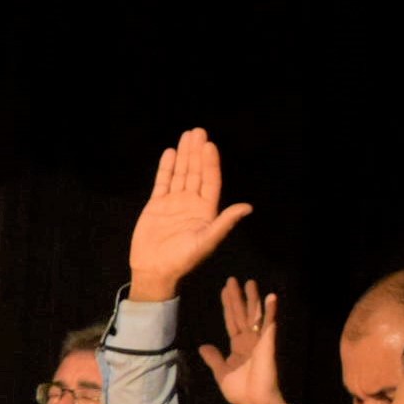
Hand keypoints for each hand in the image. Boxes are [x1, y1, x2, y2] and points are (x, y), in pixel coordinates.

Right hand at [125, 127, 252, 298]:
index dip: (210, 163)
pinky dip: (166, 168)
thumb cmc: (183, 260)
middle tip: (198, 132)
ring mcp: (174, 203)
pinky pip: (162, 182)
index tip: (209, 146)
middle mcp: (191, 203)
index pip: (210, 181)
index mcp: (206, 210)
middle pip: (196, 173)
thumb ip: (225, 222)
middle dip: (197, 152)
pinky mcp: (157, 205)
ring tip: (186, 136)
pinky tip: (170, 153)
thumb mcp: (207, 241)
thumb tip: (248, 207)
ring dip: (183, 155)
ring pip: (180, 174)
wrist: (155, 271)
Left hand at [198, 276, 287, 403]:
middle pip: (241, 313)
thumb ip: (214, 358)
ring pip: (254, 315)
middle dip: (237, 297)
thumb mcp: (221, 372)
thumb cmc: (240, 390)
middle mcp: (248, 340)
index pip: (231, 320)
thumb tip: (202, 347)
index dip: (228, 305)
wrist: (254, 402)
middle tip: (232, 279)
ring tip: (250, 282)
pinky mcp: (267, 344)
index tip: (224, 290)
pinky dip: (271, 311)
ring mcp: (258, 340)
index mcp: (237, 345)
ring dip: (253, 299)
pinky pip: (269, 325)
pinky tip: (271, 297)